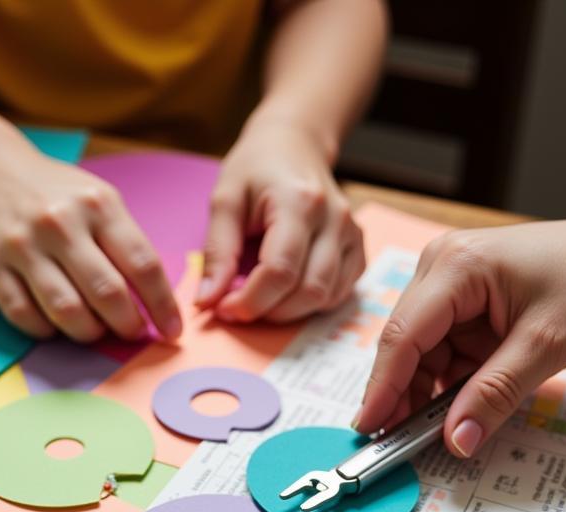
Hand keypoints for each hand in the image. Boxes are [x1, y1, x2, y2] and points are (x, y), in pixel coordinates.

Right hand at [0, 140, 181, 342]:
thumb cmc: (56, 194)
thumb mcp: (100, 201)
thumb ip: (125, 245)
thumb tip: (152, 302)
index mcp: (98, 205)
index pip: (143, 265)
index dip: (162, 305)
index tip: (171, 330)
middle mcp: (60, 223)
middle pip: (106, 293)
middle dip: (126, 324)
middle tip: (131, 332)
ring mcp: (23, 244)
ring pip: (66, 310)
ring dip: (88, 332)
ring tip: (94, 330)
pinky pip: (24, 315)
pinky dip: (45, 330)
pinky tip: (55, 325)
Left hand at [196, 121, 364, 323]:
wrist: (294, 144)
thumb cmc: (256, 169)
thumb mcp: (225, 200)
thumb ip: (216, 252)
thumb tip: (207, 301)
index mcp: (300, 203)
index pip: (280, 271)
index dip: (250, 301)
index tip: (223, 309)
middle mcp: (335, 219)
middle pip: (307, 291)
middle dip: (267, 311)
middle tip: (237, 305)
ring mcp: (352, 234)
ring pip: (325, 298)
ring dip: (288, 312)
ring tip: (260, 298)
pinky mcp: (358, 249)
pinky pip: (338, 294)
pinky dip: (309, 305)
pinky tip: (286, 292)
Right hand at [354, 211, 565, 456]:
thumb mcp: (546, 344)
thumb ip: (495, 395)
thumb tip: (457, 440)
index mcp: (456, 267)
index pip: (403, 335)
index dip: (382, 387)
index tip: (369, 427)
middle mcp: (441, 268)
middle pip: (404, 343)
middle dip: (403, 394)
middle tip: (400, 440)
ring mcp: (449, 282)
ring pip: (420, 351)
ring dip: (428, 390)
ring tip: (436, 426)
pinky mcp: (461, 300)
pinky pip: (441, 348)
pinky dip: (447, 378)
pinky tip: (457, 401)